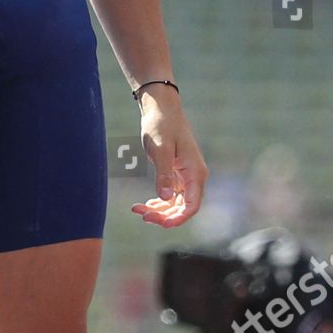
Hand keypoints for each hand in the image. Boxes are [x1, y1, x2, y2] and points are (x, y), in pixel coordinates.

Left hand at [132, 88, 206, 227]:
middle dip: (164, 215)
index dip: (179, 219)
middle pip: (183, 207)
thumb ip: (163, 174)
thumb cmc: (161, 124)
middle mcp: (195, 176)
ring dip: (159, 210)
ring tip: (137, 209)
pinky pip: (171, 194)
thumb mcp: (160, 149)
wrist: (161, 107)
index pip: (192, 206)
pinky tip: (146, 204)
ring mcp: (186, 175)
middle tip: (142, 216)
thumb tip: (165, 198)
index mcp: (195, 172)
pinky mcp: (177, 173)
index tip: (161, 224)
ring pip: (176, 203)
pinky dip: (159, 201)